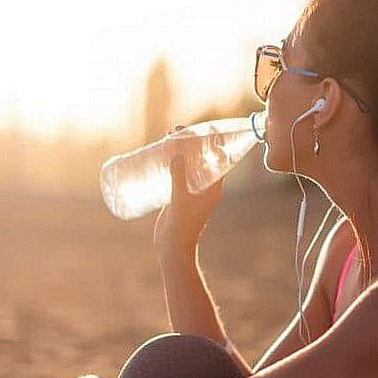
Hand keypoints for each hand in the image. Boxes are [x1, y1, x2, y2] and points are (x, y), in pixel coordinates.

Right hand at [153, 124, 226, 252]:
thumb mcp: (180, 199)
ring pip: (187, 166)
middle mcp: (205, 188)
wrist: (173, 248)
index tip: (202, 128)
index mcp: (213, 188)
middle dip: (191, 143)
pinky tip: (158, 155)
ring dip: (179, 151)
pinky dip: (170, 164)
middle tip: (176, 130)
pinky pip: (176, 174)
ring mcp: (191, 192)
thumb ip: (179, 177)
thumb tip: (176, 155)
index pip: (218, 160)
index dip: (212, 143)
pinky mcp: (178, 196)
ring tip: (165, 138)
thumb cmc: (181, 226)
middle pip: (201, 159)